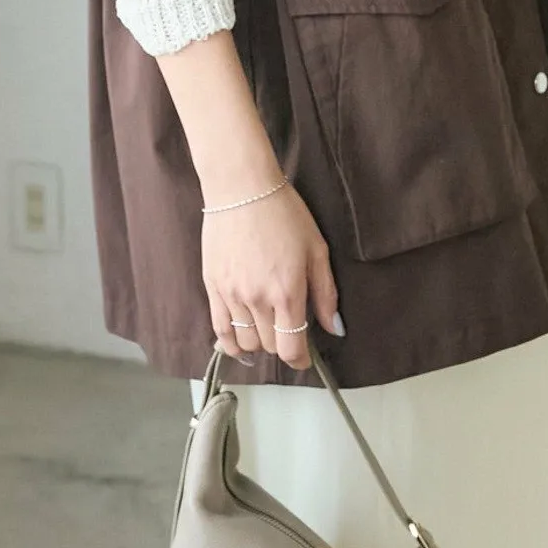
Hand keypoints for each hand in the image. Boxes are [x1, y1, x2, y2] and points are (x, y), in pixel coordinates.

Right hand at [201, 177, 341, 371]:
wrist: (242, 188)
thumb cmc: (284, 213)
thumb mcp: (316, 249)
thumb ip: (325, 293)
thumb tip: (334, 329)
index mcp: (287, 293)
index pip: (291, 349)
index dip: (300, 360)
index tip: (305, 358)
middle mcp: (257, 300)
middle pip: (269, 346)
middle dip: (282, 344)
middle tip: (289, 329)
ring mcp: (231, 295)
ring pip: (245, 342)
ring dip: (259, 342)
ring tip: (267, 327)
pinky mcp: (212, 287)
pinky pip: (220, 330)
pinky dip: (231, 343)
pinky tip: (240, 343)